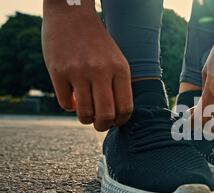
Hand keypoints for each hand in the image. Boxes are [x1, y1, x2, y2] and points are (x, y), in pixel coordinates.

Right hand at [42, 1, 131, 130]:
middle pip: (106, 115)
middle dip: (103, 126)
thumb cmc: (97, 44)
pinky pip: (65, 103)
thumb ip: (118, 85)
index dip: (121, 121)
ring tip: (86, 115)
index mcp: (120, 69)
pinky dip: (70, 107)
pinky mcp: (58, 72)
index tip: (116, 121)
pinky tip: (73, 98)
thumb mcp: (117, 60)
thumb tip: (117, 116)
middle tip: (100, 125)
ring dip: (86, 120)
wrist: (72, 16)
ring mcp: (78, 71)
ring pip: (85, 113)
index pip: (125, 107)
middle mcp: (100, 71)